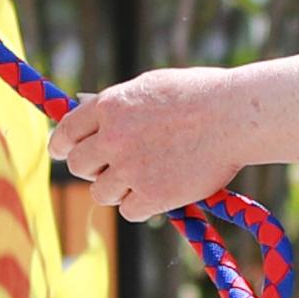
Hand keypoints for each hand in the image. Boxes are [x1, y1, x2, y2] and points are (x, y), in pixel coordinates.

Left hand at [50, 54, 298, 222]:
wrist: (235, 117)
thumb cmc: (201, 95)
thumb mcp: (151, 87)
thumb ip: (117, 103)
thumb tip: (85, 108)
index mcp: (110, 106)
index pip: (66, 132)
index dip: (63, 145)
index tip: (64, 152)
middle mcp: (112, 138)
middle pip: (79, 166)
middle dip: (92, 169)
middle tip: (112, 170)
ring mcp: (130, 168)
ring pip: (101, 193)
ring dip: (119, 189)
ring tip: (145, 179)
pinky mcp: (151, 195)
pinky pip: (129, 211)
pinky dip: (142, 205)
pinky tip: (162, 192)